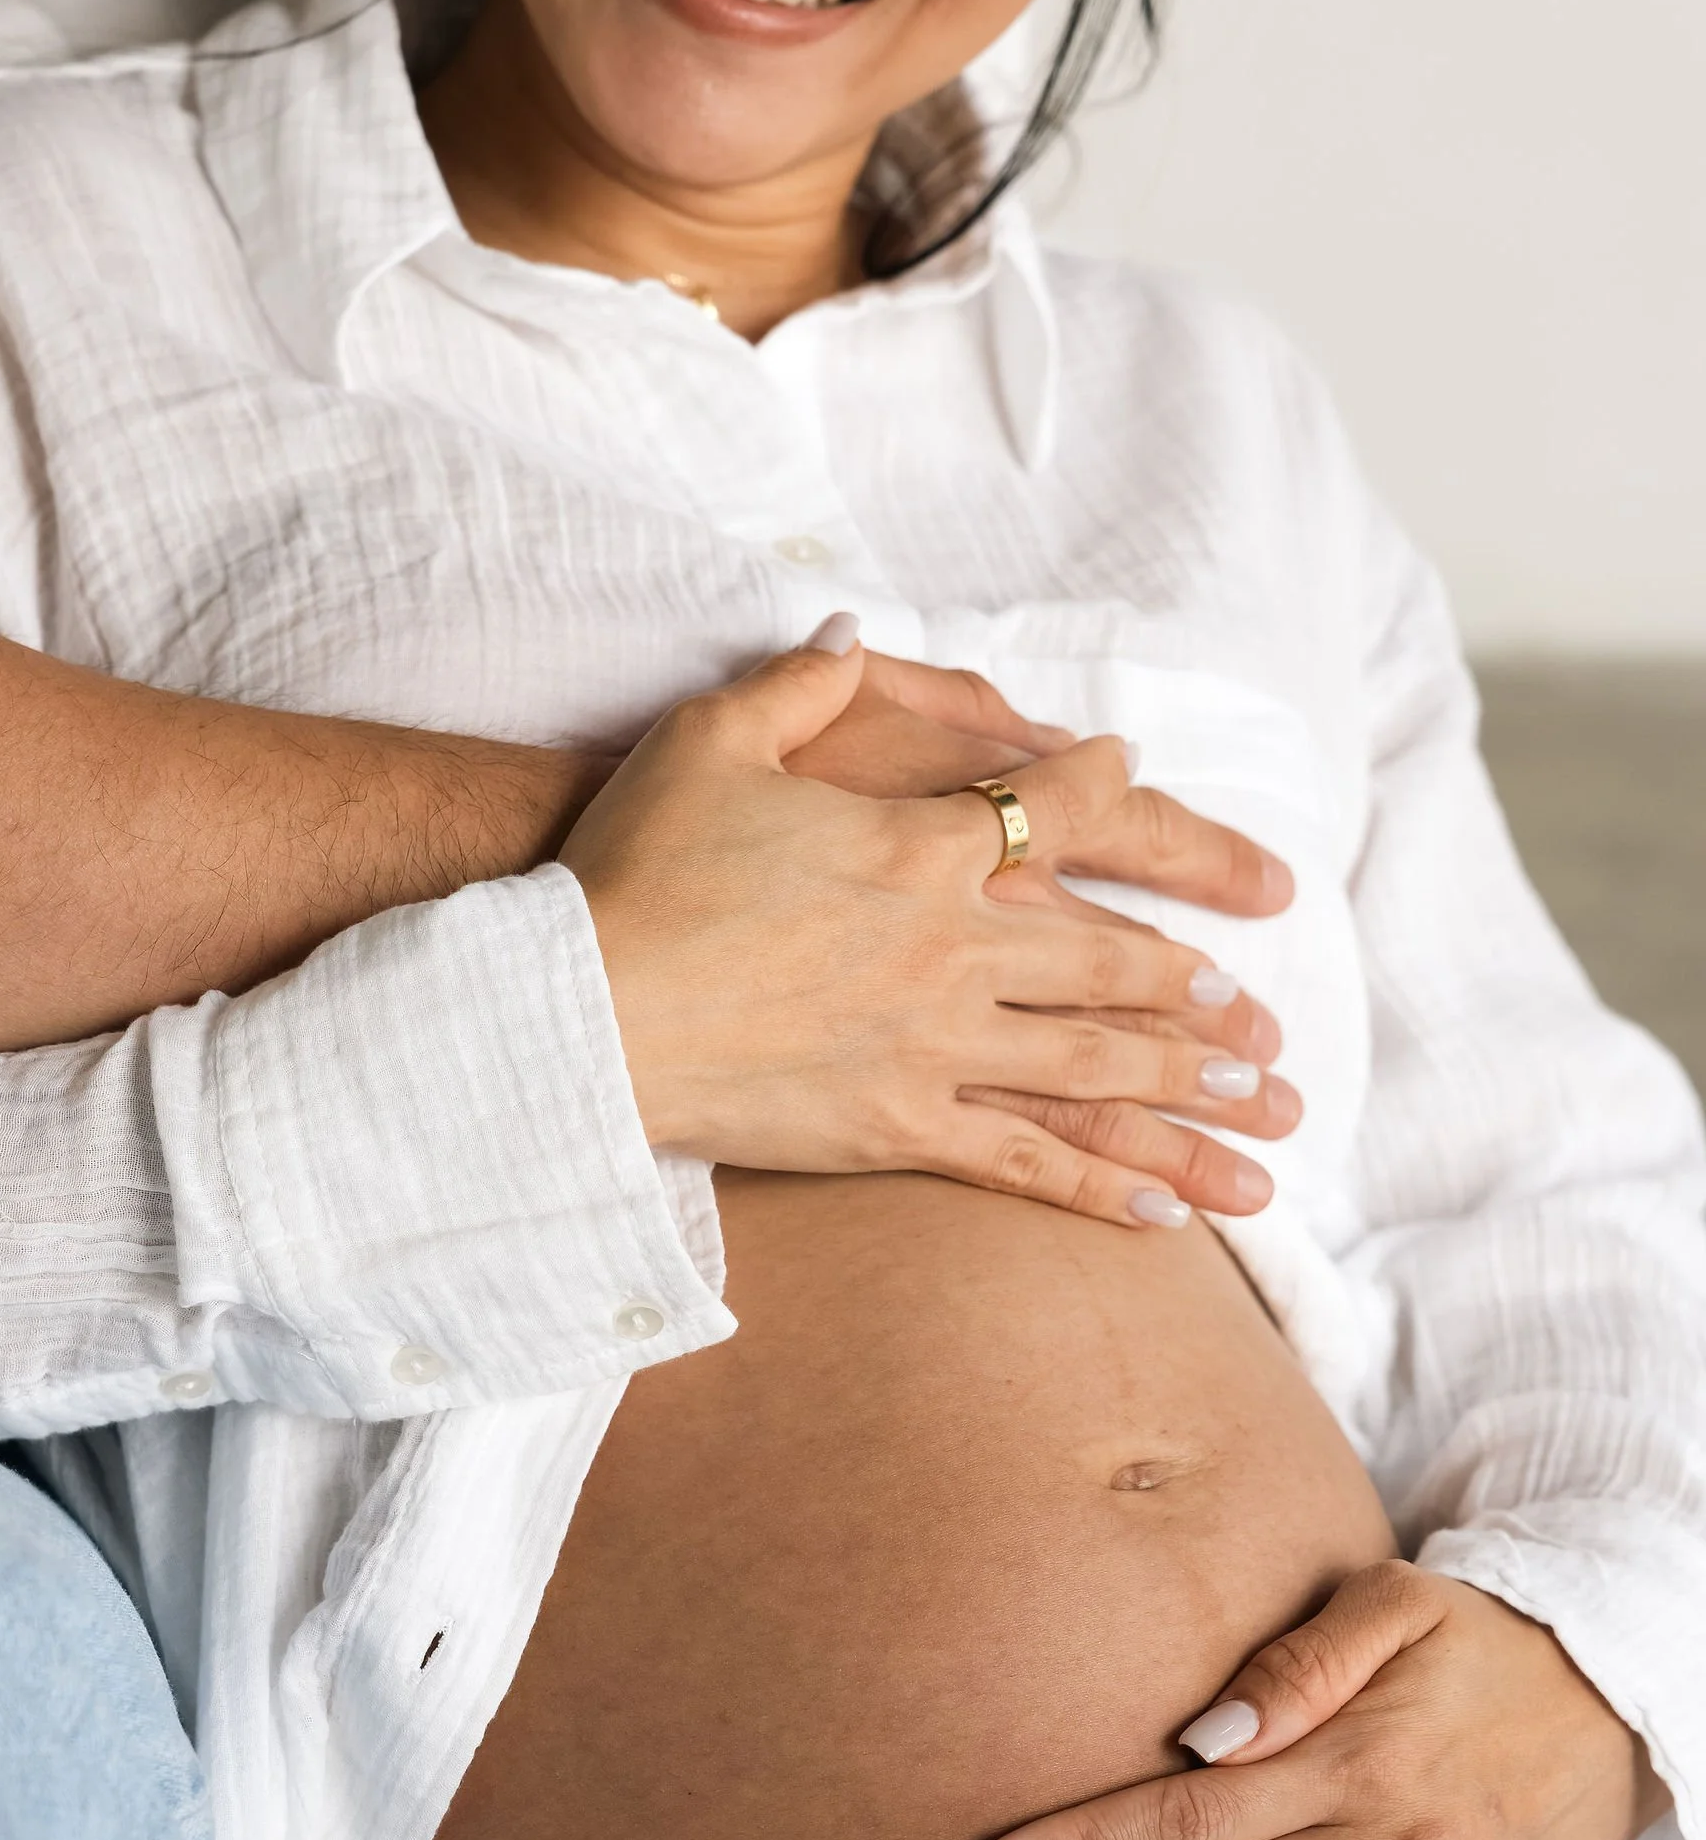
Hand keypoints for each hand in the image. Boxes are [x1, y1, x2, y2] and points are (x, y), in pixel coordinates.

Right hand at [562, 630, 1298, 1224]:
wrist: (580, 1003)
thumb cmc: (637, 865)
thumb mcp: (711, 737)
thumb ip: (799, 681)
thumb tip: (849, 631)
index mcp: (924, 844)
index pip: (1060, 806)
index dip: (1118, 793)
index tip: (1148, 789)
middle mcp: (955, 946)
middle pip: (1111, 960)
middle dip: (1196, 987)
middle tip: (1259, 1015)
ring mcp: (934, 1044)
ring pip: (1095, 1066)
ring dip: (1187, 1087)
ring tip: (1257, 1105)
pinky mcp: (897, 1126)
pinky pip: (1025, 1160)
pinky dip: (1103, 1185)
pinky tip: (1171, 1208)